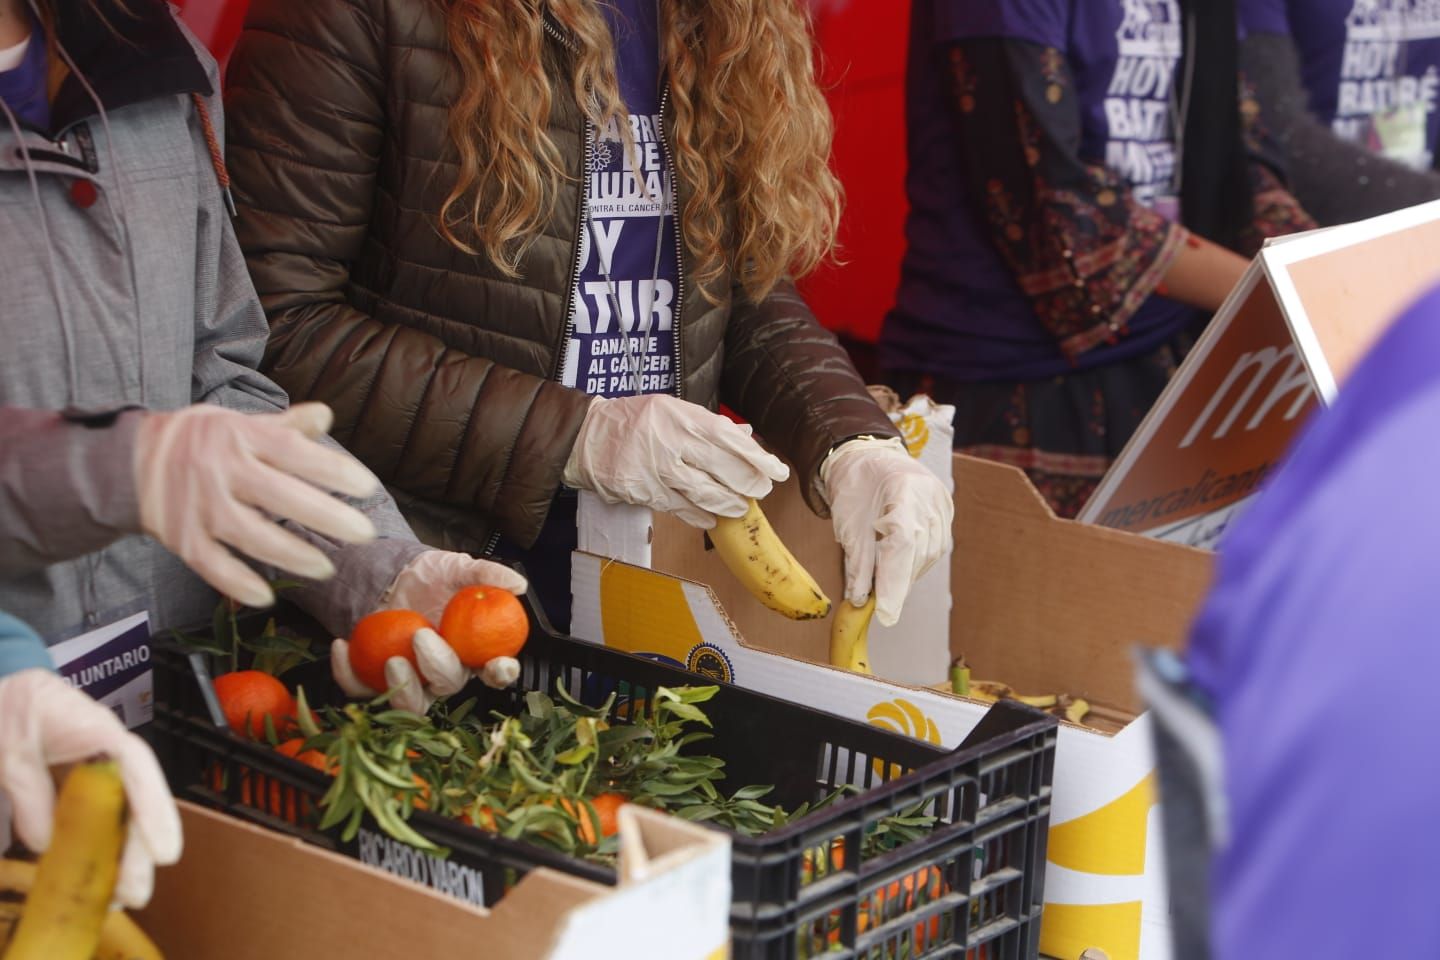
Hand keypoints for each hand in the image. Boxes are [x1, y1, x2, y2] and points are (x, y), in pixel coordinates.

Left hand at [0, 670, 181, 907]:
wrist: (7, 690)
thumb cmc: (12, 708)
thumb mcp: (10, 747)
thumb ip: (28, 790)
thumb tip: (45, 844)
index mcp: (100, 731)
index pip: (139, 768)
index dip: (155, 811)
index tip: (164, 854)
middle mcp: (111, 753)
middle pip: (139, 800)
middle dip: (143, 848)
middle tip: (137, 893)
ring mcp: (101, 770)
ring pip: (127, 812)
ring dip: (128, 853)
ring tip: (121, 896)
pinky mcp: (86, 785)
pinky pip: (105, 817)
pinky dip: (107, 846)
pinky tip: (103, 875)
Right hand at [134, 402, 379, 608]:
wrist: (128, 460)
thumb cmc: (200, 441)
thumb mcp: (239, 423)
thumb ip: (284, 426)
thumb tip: (326, 414)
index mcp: (239, 437)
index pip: (292, 451)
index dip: (331, 469)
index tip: (367, 487)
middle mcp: (220, 470)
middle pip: (278, 495)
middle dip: (325, 516)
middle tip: (364, 533)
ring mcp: (198, 506)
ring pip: (249, 534)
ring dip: (290, 554)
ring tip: (326, 568)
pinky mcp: (180, 538)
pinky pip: (210, 564)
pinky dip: (236, 583)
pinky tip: (265, 597)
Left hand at [330, 551, 529, 712]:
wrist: (389, 576)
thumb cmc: (430, 577)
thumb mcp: (457, 567)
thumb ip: (487, 574)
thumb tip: (518, 584)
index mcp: (473, 651)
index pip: (496, 672)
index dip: (501, 674)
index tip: (498, 664)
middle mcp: (445, 672)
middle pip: (450, 685)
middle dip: (438, 666)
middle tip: (421, 635)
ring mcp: (411, 681)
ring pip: (412, 705)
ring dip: (403, 688)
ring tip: (390, 659)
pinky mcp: (374, 682)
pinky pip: (361, 689)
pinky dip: (348, 672)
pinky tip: (342, 644)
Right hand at [562, 395, 789, 527]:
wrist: (586, 437)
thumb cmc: (632, 421)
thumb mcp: (671, 409)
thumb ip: (707, 424)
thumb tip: (745, 436)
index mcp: (682, 417)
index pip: (731, 439)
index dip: (759, 458)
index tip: (777, 470)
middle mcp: (672, 442)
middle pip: (724, 469)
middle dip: (750, 484)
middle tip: (761, 490)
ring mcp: (659, 470)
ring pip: (707, 494)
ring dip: (730, 504)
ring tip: (740, 506)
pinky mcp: (647, 493)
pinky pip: (683, 509)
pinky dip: (701, 516)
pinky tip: (712, 517)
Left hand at [820, 437, 952, 626]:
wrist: (868, 456)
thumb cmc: (854, 486)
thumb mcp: (847, 523)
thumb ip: (858, 561)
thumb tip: (860, 599)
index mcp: (902, 489)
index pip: (902, 544)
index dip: (894, 582)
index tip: (885, 614)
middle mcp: (929, 496)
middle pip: (918, 552)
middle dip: (898, 584)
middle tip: (880, 608)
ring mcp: (941, 502)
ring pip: (929, 553)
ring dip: (907, 574)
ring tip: (887, 584)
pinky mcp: (945, 510)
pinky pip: (934, 546)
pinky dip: (916, 562)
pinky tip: (901, 566)